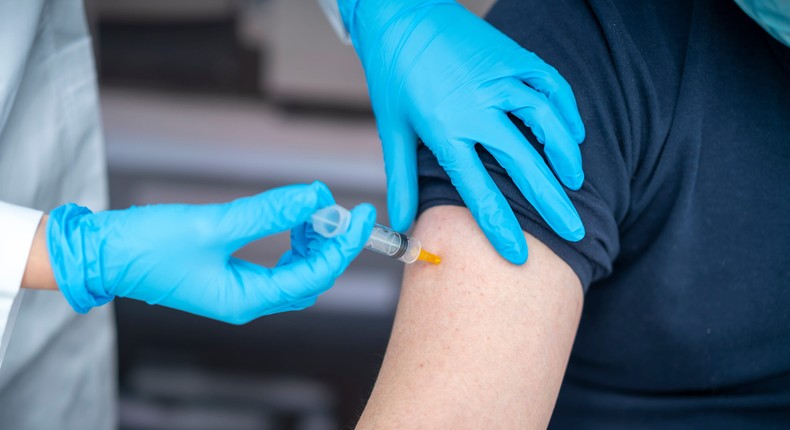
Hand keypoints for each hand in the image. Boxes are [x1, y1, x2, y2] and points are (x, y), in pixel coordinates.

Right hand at [46, 182, 375, 323]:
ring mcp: (239, 290)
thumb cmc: (148, 246)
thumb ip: (268, 212)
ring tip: (312, 208)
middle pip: (311, 278)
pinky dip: (290, 241)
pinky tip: (290, 218)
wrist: (104, 254)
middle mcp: (248, 300)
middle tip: (338, 209)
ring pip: (295, 272)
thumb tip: (314, 195)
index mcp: (246, 299)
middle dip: (330, 244)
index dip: (342, 245)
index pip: (314, 275)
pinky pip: (276, 264)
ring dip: (311, 242)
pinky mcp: (230, 276)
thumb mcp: (213, 225)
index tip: (360, 214)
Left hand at [342, 0, 585, 262]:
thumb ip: (401, 178)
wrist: (400, 12)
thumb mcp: (393, 128)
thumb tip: (401, 222)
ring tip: (576, 182)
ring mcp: (500, 78)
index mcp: (445, 128)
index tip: (519, 256)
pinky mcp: (513, 56)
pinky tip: (573, 132)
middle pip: (525, 163)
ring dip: (565, 155)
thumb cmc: (394, 73)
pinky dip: (567, 111)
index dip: (500, 227)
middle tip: (574, 230)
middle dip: (552, 202)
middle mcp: (478, 105)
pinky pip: (551, 85)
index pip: (478, 190)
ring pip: (546, 121)